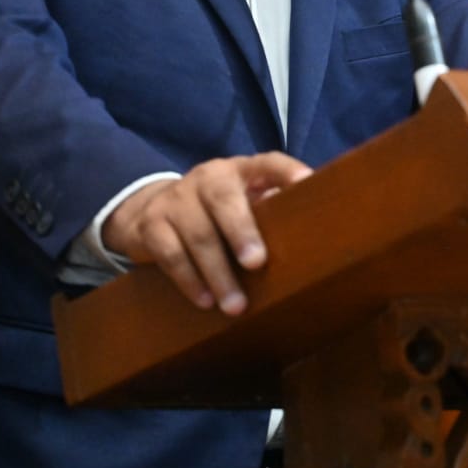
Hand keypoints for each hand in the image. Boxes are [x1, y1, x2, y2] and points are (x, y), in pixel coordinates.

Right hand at [102, 152, 311, 314]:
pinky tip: (206, 301)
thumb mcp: (244, 203)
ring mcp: (176, 199)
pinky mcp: (151, 224)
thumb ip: (272, 211)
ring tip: (235, 305)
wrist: (150, 211)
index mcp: (241, 170)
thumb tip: (317, 234)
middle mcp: (209, 177)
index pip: (268, 163)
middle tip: (256, 264)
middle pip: (223, 199)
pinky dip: (189, 280)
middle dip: (240, 231)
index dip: (287, 171)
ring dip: (217, 273)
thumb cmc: (217, 212)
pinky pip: (171, 254)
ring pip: (197, 234)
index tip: (306, 184)